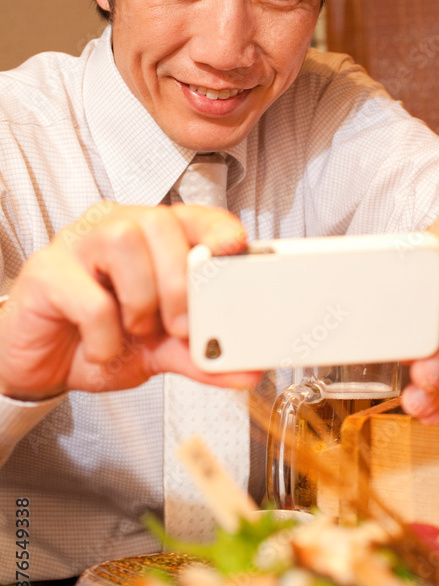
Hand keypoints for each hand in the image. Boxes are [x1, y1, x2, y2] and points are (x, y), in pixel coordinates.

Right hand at [0, 201, 262, 400]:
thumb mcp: (161, 350)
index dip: (217, 227)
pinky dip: (105, 333)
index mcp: (151, 239)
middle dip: (179, 280)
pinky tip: (102, 347)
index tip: (234, 250)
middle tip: (182, 326)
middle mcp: (115, 229)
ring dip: (141, 297)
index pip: (191, 214)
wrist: (44, 365)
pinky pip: (87, 295)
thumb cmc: (101, 338)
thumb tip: (248, 370)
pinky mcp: (45, 274)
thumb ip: (202, 356)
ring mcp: (77, 245)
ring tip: (136, 329)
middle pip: (159, 223)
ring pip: (122, 240)